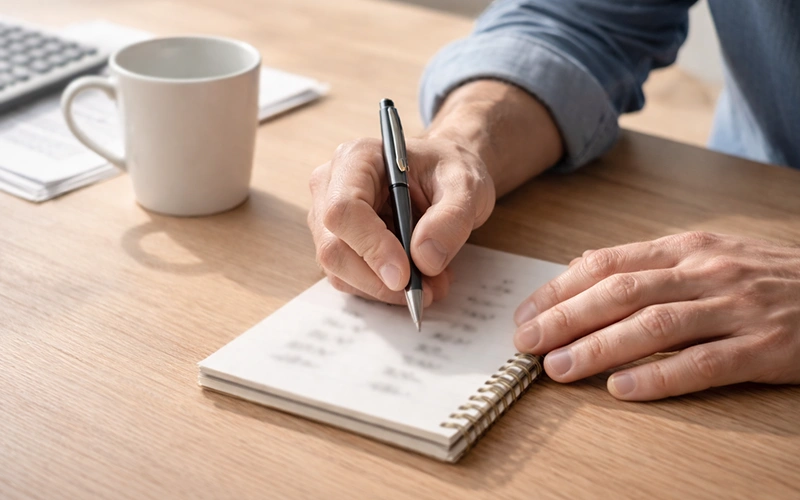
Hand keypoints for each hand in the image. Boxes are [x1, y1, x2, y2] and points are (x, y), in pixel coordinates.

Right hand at [307, 80, 562, 305]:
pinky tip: (416, 279)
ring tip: (432, 283)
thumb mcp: (465, 187)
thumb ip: (450, 219)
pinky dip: (383, 290)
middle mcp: (331, 186)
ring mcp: (327, 218)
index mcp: (356, 159)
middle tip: (428, 290)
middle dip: (380, 280)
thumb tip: (424, 260)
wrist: (444, 176)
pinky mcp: (337, 245)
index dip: (371, 247)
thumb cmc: (448, 172)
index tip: (405, 276)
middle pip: (334, 247)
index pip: (344, 209)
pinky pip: (349, 280)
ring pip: (339, 271)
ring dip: (385, 289)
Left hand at [513, 232, 799, 400]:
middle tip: (526, 342)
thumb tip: (581, 267)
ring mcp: (735, 309)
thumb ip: (646, 263)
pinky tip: (623, 389)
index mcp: (685, 248)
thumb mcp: (706, 254)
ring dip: (600, 347)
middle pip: (622, 292)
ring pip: (655, 325)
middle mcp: (705, 272)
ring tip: (559, 368)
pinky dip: (660, 377)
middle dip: (566, 318)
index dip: (560, 289)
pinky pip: (704, 364)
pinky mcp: (764, 347)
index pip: (607, 263)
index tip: (525, 314)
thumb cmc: (763, 276)